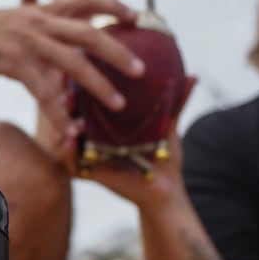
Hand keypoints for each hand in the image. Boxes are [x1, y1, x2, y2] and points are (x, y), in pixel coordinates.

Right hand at [73, 76, 198, 208]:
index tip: (81, 70)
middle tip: (70, 91)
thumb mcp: (169, 127)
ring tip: (69, 113)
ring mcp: (92, 155)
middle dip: (68, 102)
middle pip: (74, 115)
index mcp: (112, 124)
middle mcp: (97, 137)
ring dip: (65, 124)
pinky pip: (71, 163)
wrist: (168, 190)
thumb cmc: (166, 159)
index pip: (92, 100)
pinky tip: (68, 141)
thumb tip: (193, 76)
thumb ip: (176, 103)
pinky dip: (68, 153)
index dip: (83, 86)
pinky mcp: (91, 173)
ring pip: (68, 137)